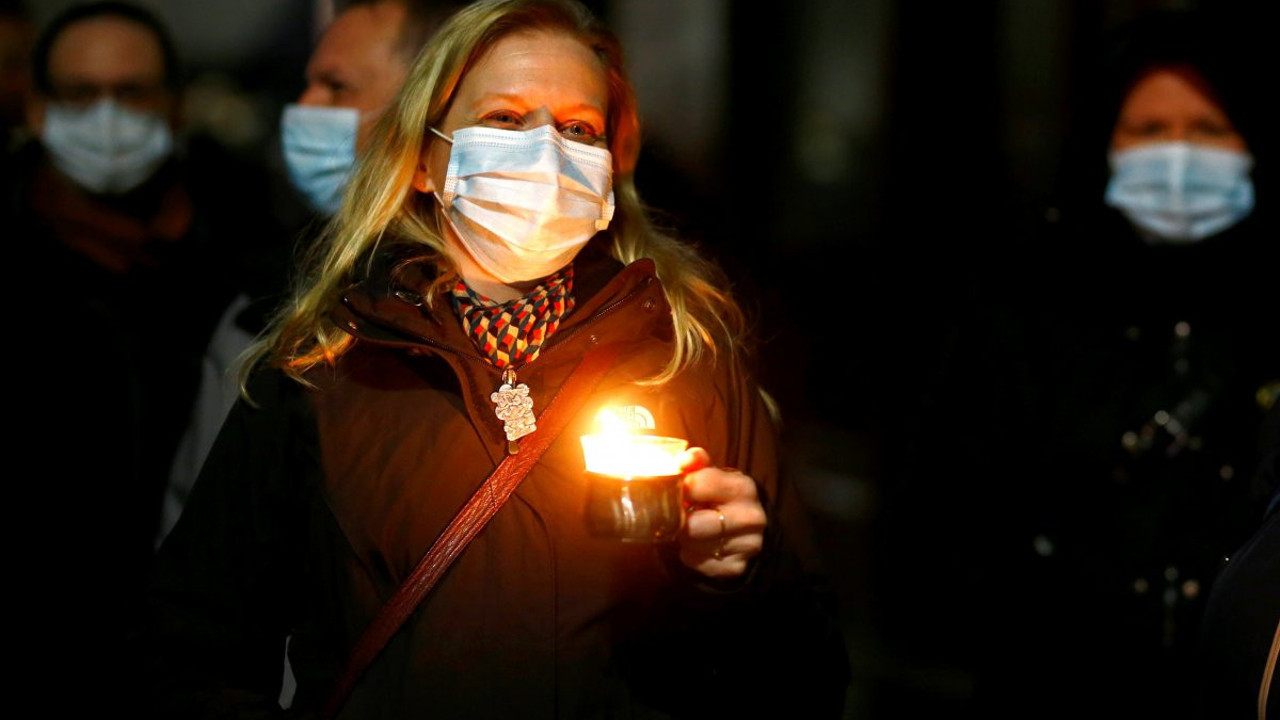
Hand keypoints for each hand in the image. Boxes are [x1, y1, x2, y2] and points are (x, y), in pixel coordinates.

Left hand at [677, 447, 766, 577]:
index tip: (675, 490)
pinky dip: (691, 555)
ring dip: (683, 537)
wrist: (748, 524)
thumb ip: (697, 462)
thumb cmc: (722, 495)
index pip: (700, 485)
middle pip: (693, 524)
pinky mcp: (736, 567)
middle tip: (680, 513)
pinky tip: (698, 544)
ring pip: (692, 545)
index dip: (680, 487)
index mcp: (743, 488)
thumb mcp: (713, 474)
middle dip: (680, 519)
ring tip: (690, 528)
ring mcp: (747, 545)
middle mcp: (750, 517)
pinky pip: (697, 563)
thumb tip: (684, 460)